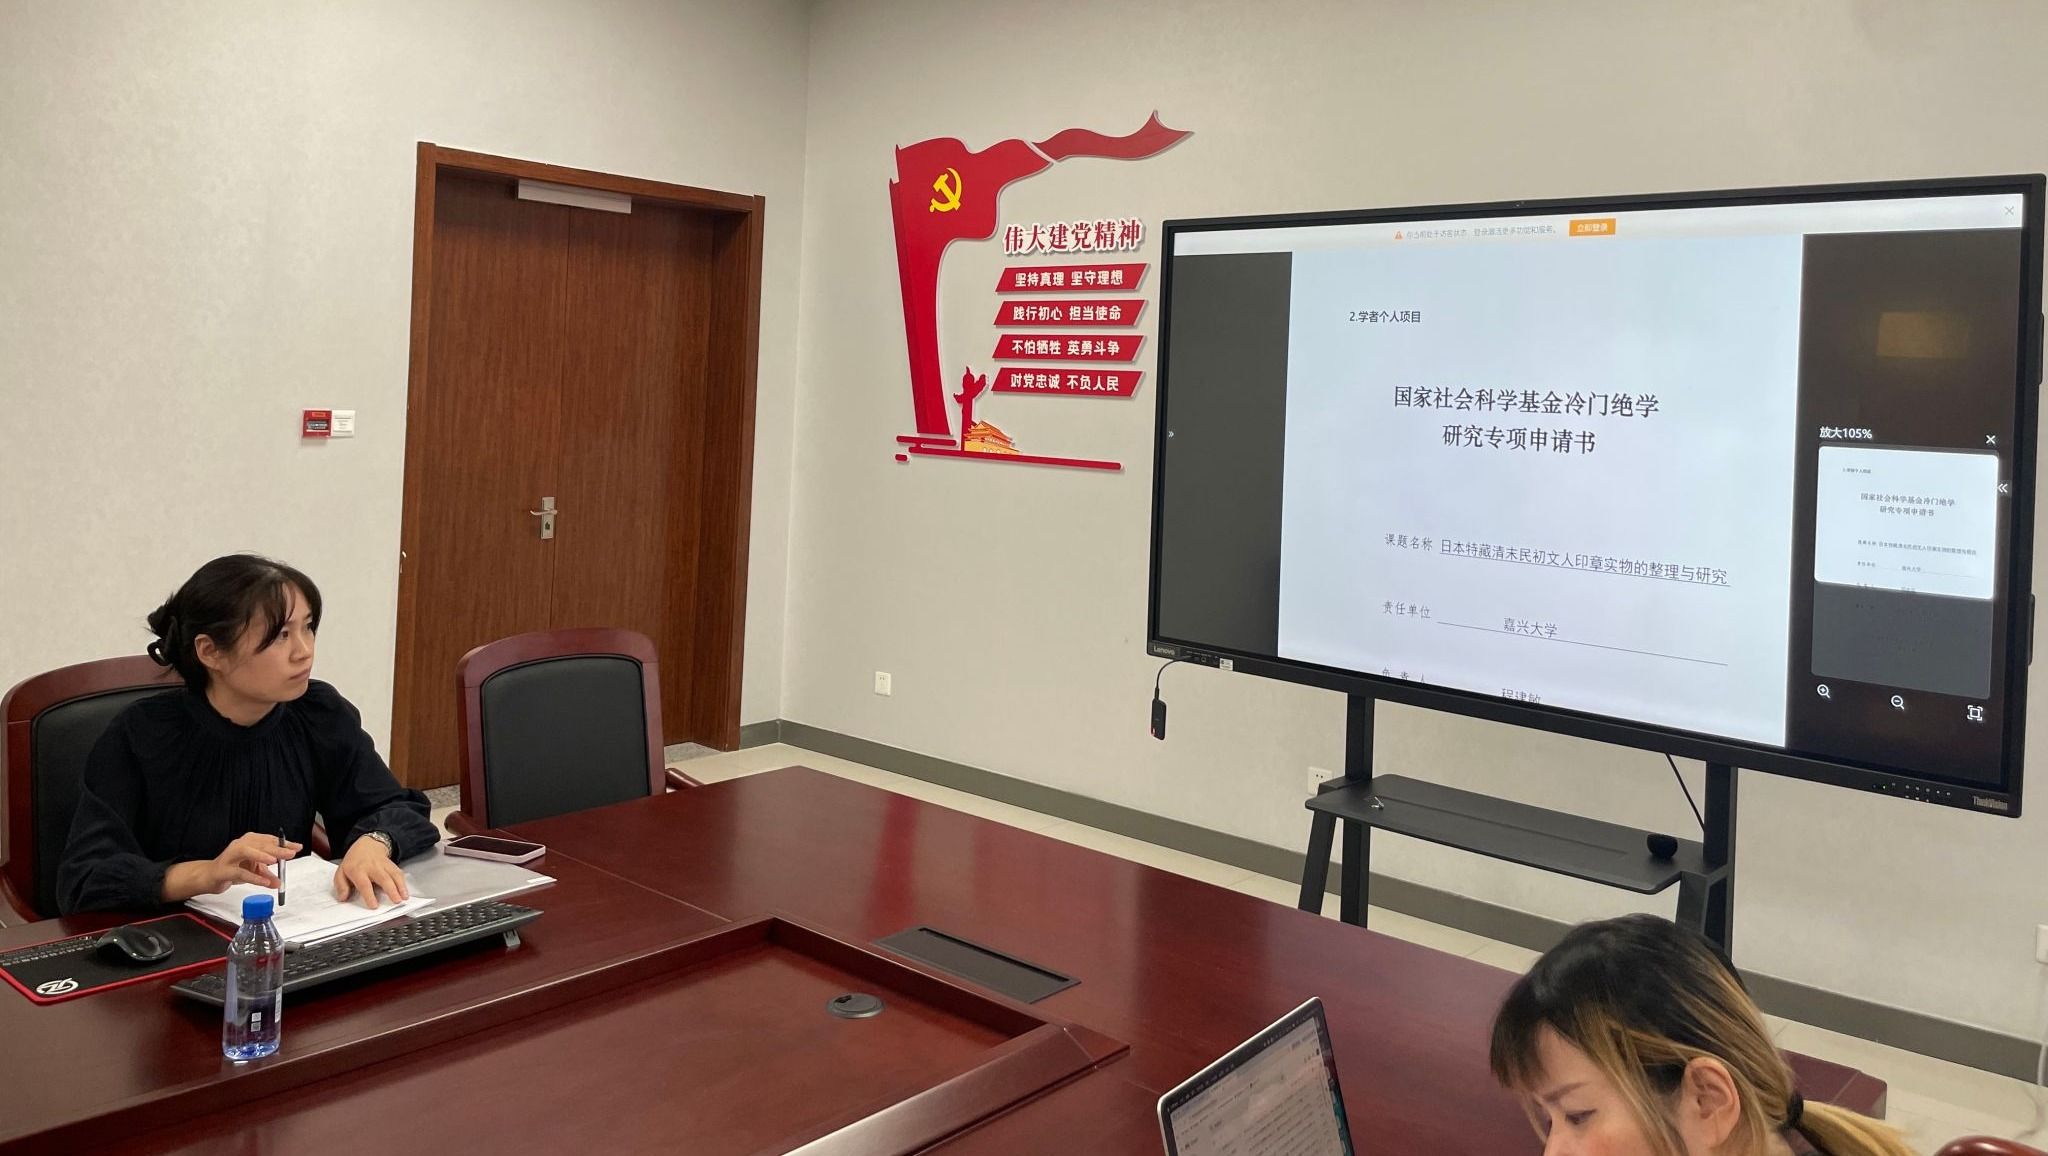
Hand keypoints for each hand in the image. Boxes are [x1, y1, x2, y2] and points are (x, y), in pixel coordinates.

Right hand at [162, 833, 299, 901]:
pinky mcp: (223, 870)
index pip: (268, 840)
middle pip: (259, 844)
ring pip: (246, 851)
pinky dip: (253, 877)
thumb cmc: (232, 869)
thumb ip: (267, 875)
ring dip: (260, 855)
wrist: (208, 877)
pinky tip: (265, 882)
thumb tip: (279, 882)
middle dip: (276, 848)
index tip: (297, 847)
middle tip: (291, 854)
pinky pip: (239, 872)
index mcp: (248, 842)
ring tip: (274, 860)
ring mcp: (230, 856)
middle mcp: (239, 845)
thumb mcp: (253, 871)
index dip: (283, 843)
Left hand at [334, 835, 408, 908]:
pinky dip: (403, 882)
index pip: (364, 884)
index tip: (374, 906)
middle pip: (383, 878)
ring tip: (404, 897)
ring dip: (400, 886)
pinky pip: (399, 873)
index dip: (369, 895)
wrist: (367, 845)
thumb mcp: (341, 872)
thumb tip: (343, 898)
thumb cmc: (354, 862)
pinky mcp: (391, 865)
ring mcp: (383, 865)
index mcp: (357, 870)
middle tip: (396, 901)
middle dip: (391, 890)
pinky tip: (405, 891)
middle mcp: (372, 867)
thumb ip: (341, 886)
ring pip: (394, 875)